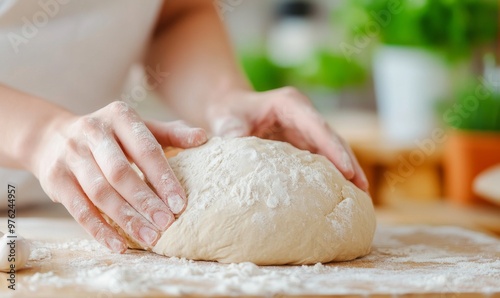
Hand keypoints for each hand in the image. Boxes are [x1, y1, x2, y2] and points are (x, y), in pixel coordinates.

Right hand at [31, 102, 206, 251]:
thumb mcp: (138, 127)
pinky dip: (100, 230)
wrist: (52, 137)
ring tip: (149, 238)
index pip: (146, 149)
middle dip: (146, 201)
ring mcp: (71, 155)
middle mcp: (93, 132)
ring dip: (126, 219)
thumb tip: (203, 137)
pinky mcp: (56, 179)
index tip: (180, 204)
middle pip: (121, 173)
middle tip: (167, 224)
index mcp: (120, 116)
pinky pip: (79, 209)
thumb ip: (170, 133)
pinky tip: (119, 245)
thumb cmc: (110, 136)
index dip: (163, 178)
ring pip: (101, 193)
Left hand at [207, 87, 368, 190]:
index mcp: (291, 105)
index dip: (334, 149)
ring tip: (359, 198)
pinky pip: (321, 158)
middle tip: (363, 190)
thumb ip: (234, 134)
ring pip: (331, 150)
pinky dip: (331, 174)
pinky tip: (338, 194)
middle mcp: (304, 116)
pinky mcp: (303, 142)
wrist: (229, 108)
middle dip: (348, 163)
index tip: (348, 171)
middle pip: (332, 139)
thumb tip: (236, 152)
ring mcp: (306, 129)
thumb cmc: (230, 111)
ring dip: (345, 171)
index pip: (318, 127)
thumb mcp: (228, 120)